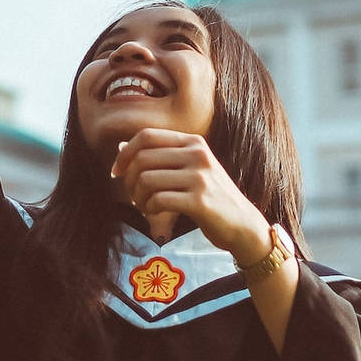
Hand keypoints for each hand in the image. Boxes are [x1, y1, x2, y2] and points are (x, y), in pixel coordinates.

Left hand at [111, 128, 269, 261]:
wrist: (243, 225)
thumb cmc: (211, 197)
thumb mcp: (190, 169)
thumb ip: (159, 158)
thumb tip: (121, 147)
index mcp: (193, 142)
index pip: (147, 136)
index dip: (125, 153)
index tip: (117, 172)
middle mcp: (197, 154)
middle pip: (143, 158)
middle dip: (129, 180)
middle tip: (133, 196)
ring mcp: (200, 176)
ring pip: (147, 180)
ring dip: (138, 197)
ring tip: (144, 206)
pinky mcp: (199, 201)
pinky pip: (158, 200)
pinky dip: (149, 208)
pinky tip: (154, 214)